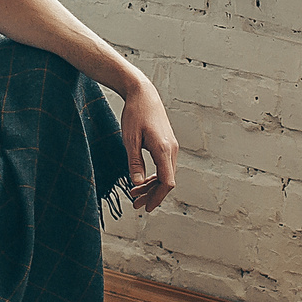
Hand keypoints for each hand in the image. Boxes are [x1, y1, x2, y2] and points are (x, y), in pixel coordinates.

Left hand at [119, 75, 178, 210]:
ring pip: (166, 174)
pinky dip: (154, 176)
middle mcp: (172, 150)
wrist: (144, 94)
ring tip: (136, 195)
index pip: (166, 182)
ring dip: (152, 186)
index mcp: (163, 149)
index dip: (157, 197)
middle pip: (167, 181)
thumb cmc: (135, 114)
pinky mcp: (168, 144)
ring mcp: (172, 147)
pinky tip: (142, 180)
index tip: (147, 208)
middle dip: (152, 195)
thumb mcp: (130, 139)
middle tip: (136, 205)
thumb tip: (136, 183)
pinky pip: (164, 166)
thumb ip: (134, 162)